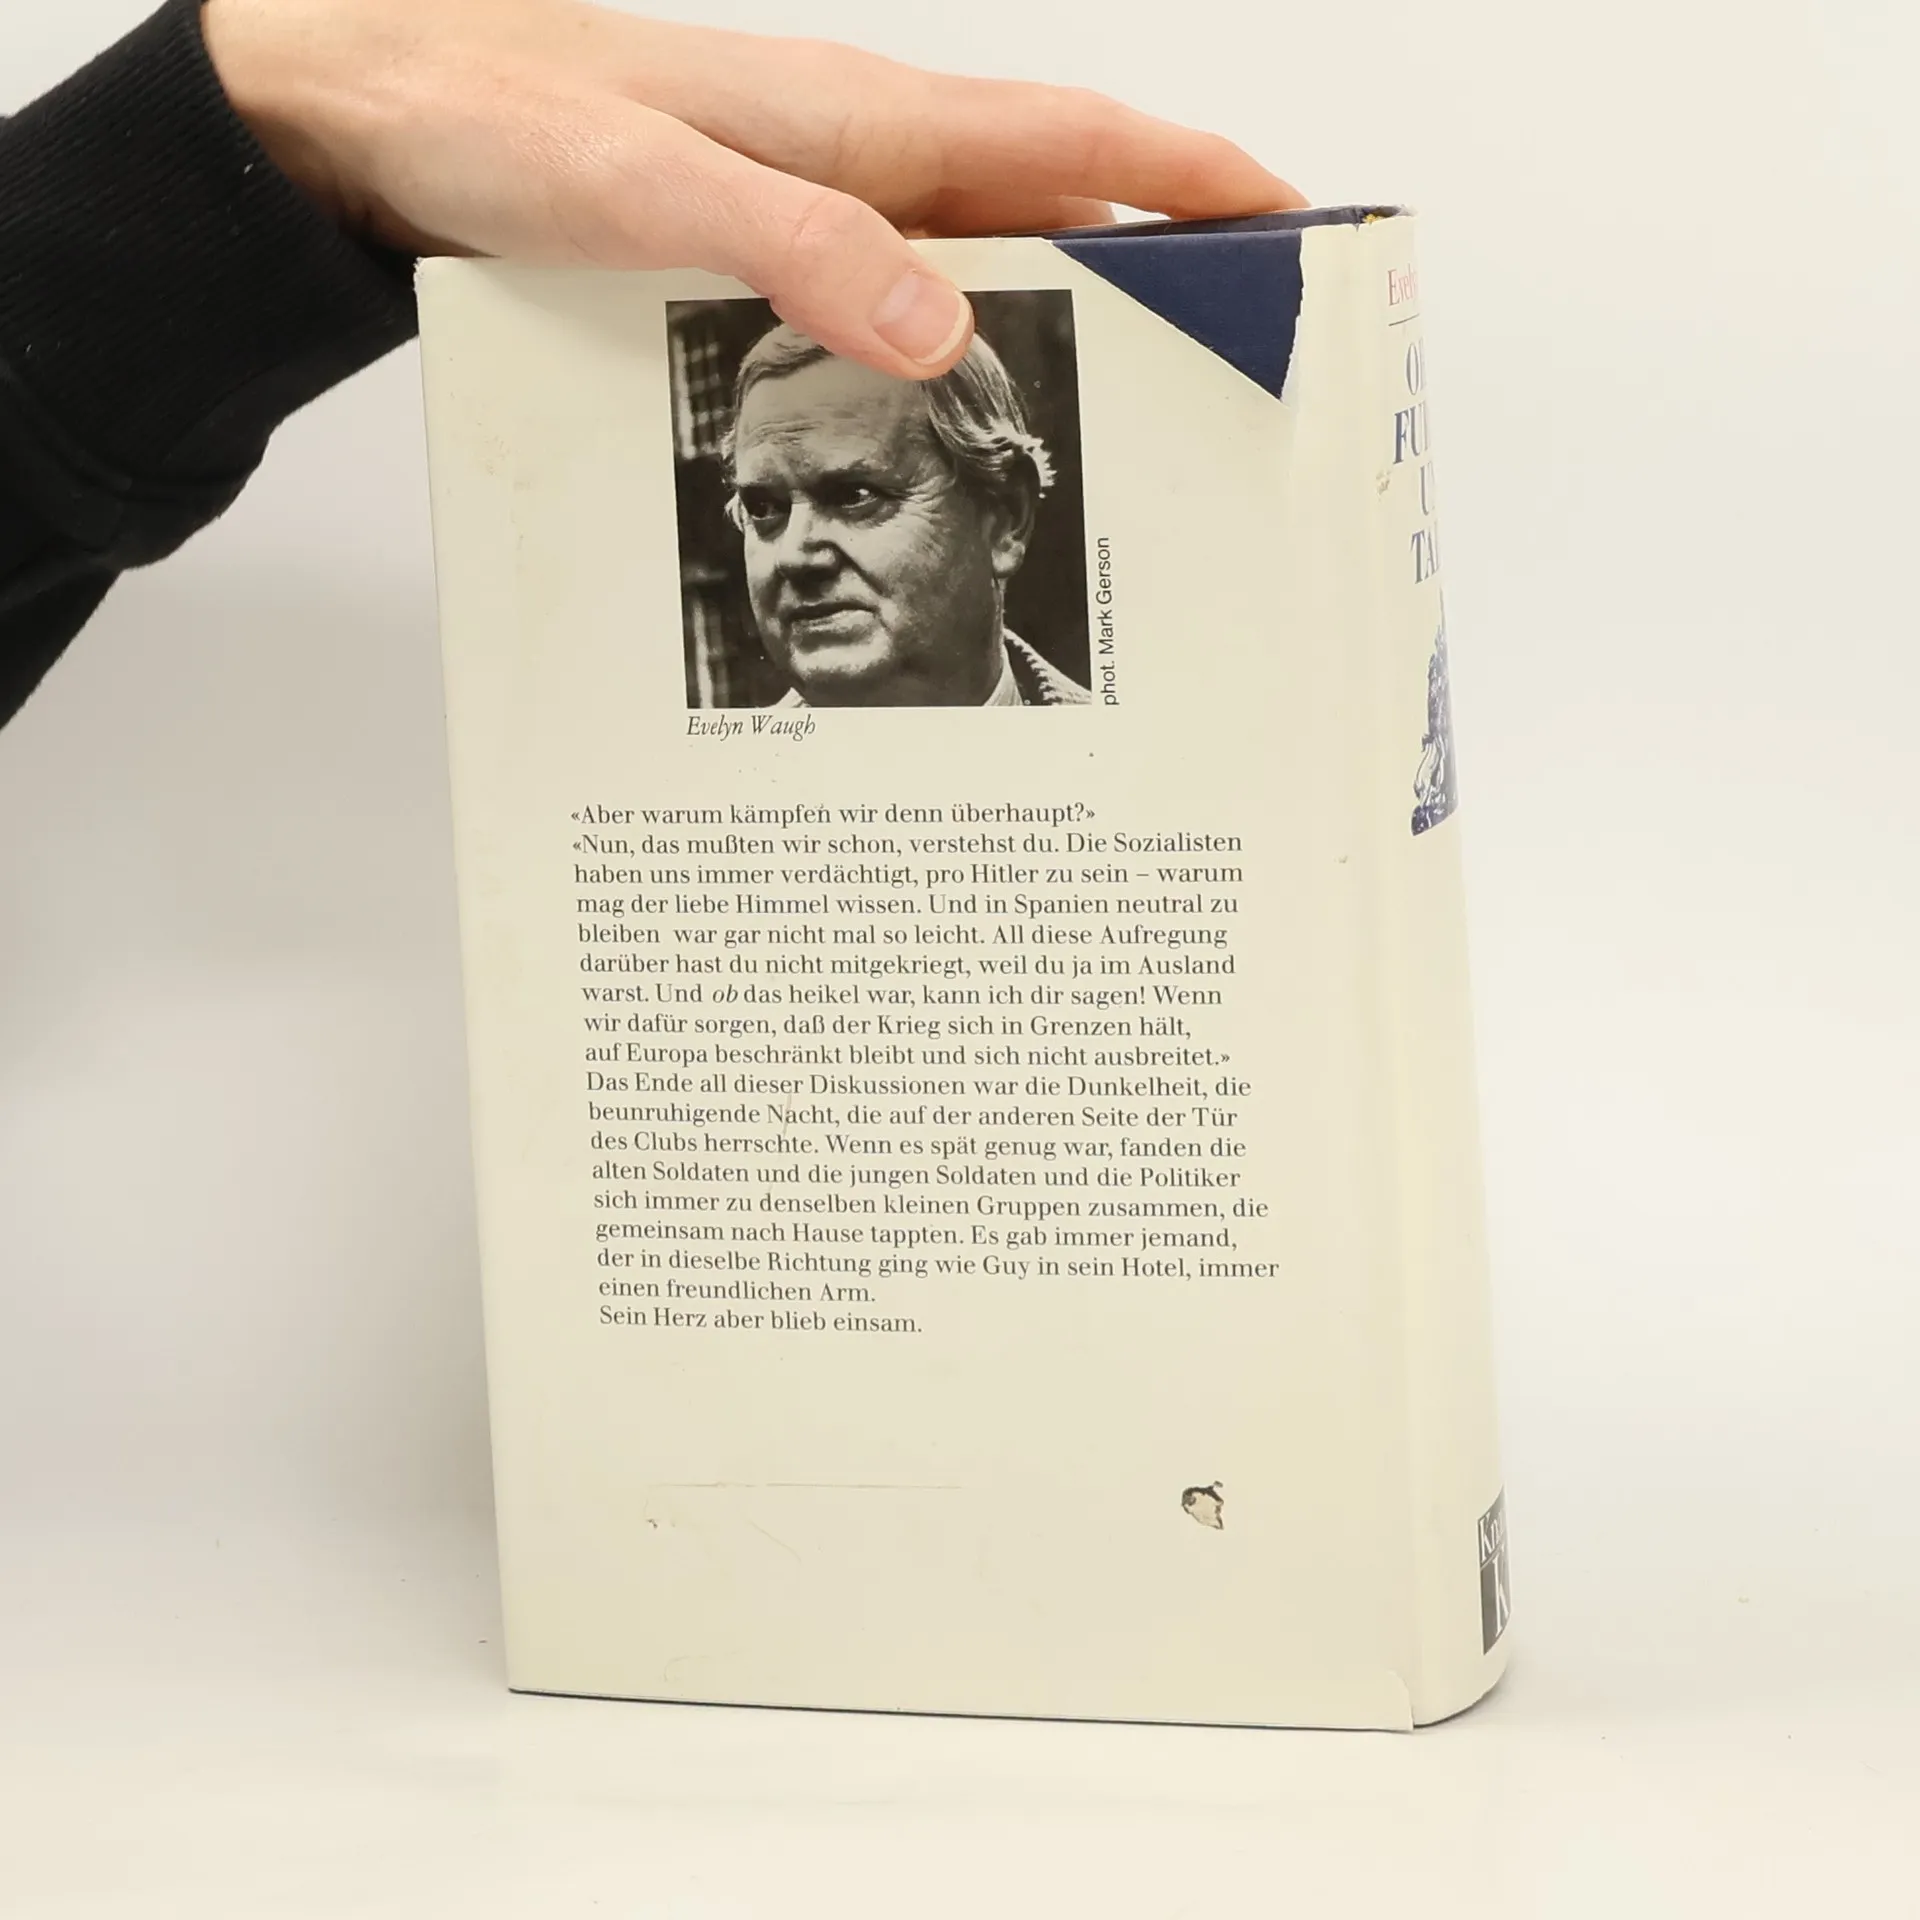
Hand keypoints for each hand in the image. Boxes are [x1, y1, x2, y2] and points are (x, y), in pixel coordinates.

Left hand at [199, 0, 1304, 377]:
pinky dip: (937, 369)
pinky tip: (940, 435)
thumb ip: (792, 246)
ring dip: (1048, 337)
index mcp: (861, 126)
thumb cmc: (497, 118)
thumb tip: (939, 328)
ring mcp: (814, 216)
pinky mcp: (764, 263)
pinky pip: (886, 316)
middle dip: (1154, 277)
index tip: (1288, 223)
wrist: (380, 114)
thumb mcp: (646, 188)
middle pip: (1050, 217)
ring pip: (973, 275)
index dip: (1189, 178)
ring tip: (1116, 433)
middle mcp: (857, 167)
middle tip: (1229, 371)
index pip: (1073, 141)